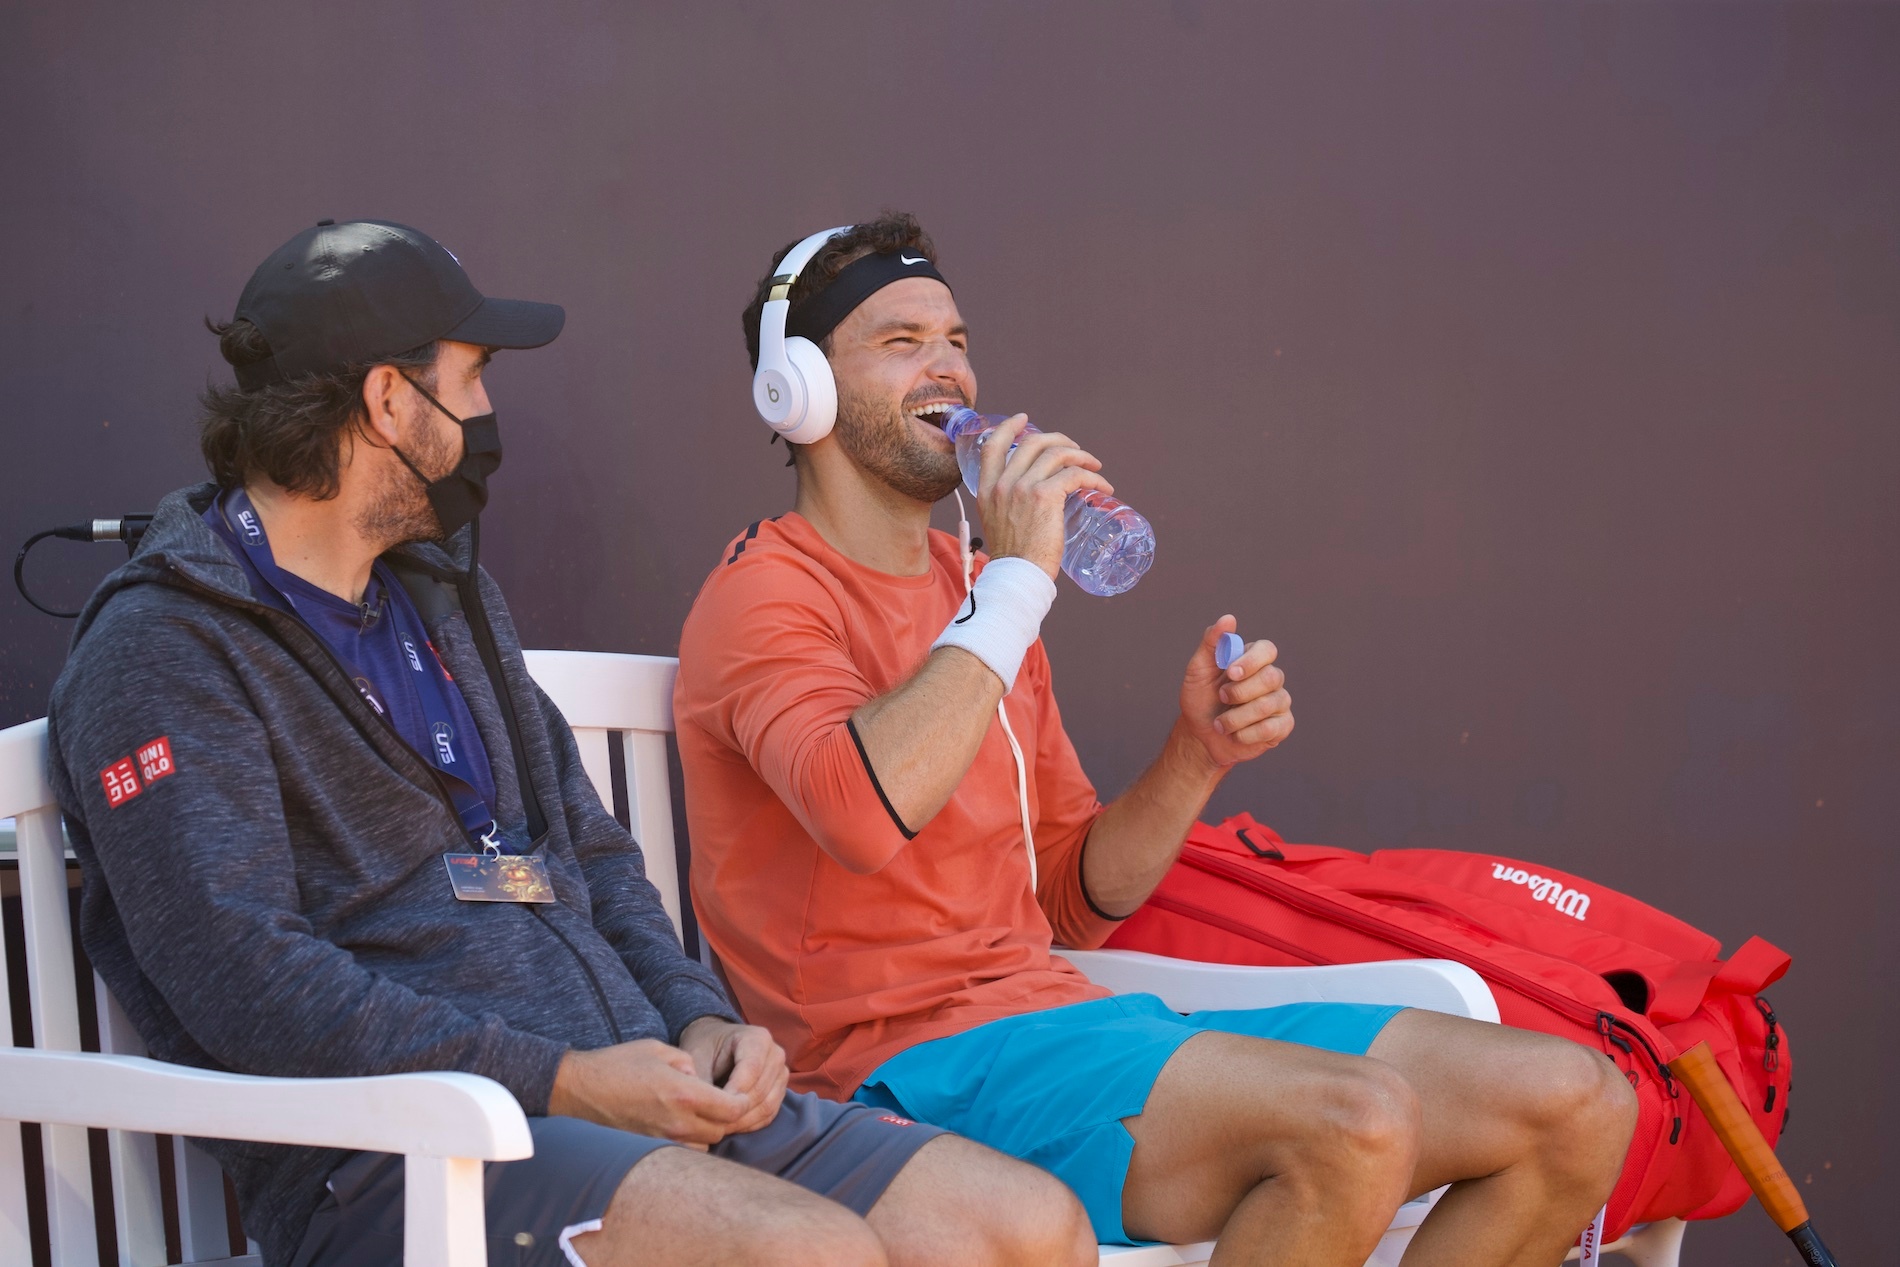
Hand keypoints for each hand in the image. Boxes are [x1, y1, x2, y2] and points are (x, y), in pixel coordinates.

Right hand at [548, 1038, 751, 1147]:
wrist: (578, 1089)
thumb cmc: (618, 1063)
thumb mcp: (659, 1050)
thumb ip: (688, 1063)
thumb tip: (700, 1079)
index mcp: (683, 1093)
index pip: (732, 1110)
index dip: (742, 1102)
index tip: (739, 1095)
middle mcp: (676, 1123)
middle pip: (721, 1131)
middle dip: (725, 1118)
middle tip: (719, 1103)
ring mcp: (661, 1140)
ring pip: (703, 1146)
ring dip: (706, 1132)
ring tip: (698, 1115)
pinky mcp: (648, 1149)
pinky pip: (681, 1152)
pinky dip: (687, 1142)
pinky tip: (679, 1126)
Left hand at [677, 1016, 788, 1135]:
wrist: (716, 1044)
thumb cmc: (705, 1047)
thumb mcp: (697, 1056)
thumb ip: (701, 1080)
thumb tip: (700, 1107)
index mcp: (757, 1038)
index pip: (752, 1070)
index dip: (733, 1092)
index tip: (711, 1107)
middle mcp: (775, 1054)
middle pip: (760, 1091)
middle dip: (736, 1111)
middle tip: (711, 1123)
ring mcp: (780, 1073)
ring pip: (767, 1106)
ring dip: (743, 1121)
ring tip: (718, 1128)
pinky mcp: (779, 1091)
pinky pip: (769, 1114)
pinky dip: (750, 1124)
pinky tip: (730, 1127)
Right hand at [976, 414, 1113, 579]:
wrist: (1017, 575)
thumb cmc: (1013, 558)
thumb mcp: (996, 523)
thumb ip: (1006, 504)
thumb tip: (1028, 499)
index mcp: (987, 489)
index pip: (993, 446)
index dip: (1009, 427)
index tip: (1024, 418)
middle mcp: (1002, 484)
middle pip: (1031, 443)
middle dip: (1057, 439)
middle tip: (1074, 449)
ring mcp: (1023, 488)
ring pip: (1057, 454)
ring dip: (1081, 455)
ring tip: (1094, 465)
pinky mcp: (1045, 496)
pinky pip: (1074, 474)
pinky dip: (1093, 476)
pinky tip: (1102, 485)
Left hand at [1177, 616, 1292, 767]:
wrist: (1199, 735)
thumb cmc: (1200, 699)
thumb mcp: (1198, 670)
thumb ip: (1212, 642)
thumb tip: (1228, 619)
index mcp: (1253, 660)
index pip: (1267, 650)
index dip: (1251, 661)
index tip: (1230, 673)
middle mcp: (1271, 679)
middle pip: (1271, 677)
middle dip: (1240, 692)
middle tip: (1222, 698)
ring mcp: (1279, 702)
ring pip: (1268, 705)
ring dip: (1235, 718)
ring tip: (1220, 723)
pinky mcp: (1282, 726)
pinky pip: (1271, 728)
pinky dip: (1246, 734)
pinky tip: (1235, 735)